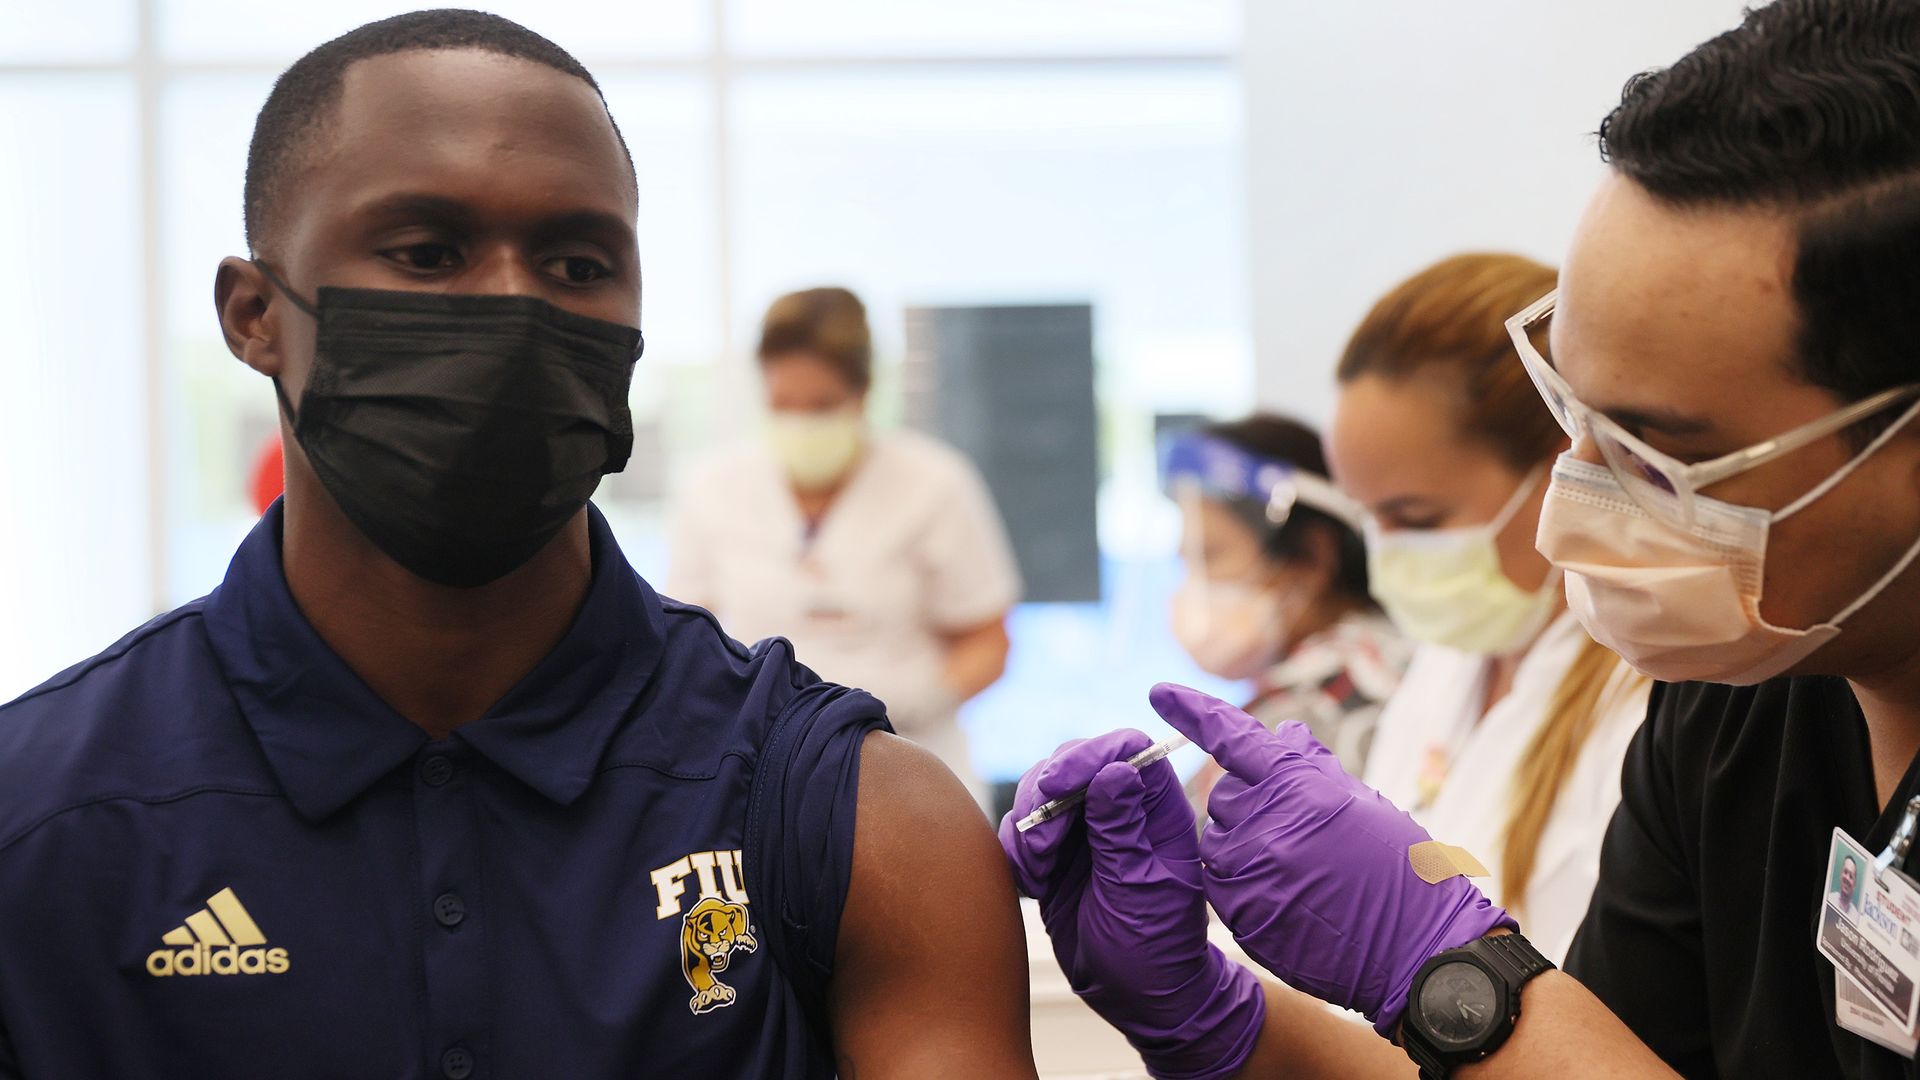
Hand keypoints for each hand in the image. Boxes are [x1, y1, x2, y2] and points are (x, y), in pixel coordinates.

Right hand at [1000, 730, 1263, 1079]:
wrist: (1138, 1000)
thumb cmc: (1155, 950)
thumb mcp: (1138, 891)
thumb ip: (1122, 832)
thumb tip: (1116, 770)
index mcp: (1158, 811)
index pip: (1126, 750)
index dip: (1088, 756)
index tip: (1056, 788)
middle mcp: (1122, 810)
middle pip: (1074, 762)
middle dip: (1046, 796)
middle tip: (1041, 847)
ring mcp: (1087, 830)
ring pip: (1042, 791)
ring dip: (1028, 827)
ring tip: (1038, 873)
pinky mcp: (1057, 853)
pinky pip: (1023, 827)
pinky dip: (1017, 849)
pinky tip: (1032, 885)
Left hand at [1150, 683, 1514, 1036]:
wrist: (1415, 950)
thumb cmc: (1402, 871)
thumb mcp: (1364, 805)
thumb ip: (1313, 767)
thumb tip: (1283, 733)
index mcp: (1300, 786)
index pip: (1232, 737)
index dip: (1193, 711)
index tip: (1159, 692)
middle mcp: (1266, 824)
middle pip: (1223, 795)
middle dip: (1249, 803)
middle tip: (1295, 829)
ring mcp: (1249, 870)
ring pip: (1217, 838)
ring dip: (1243, 844)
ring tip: (1297, 869)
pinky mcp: (1239, 912)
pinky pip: (1217, 881)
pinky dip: (1240, 881)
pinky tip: (1284, 895)